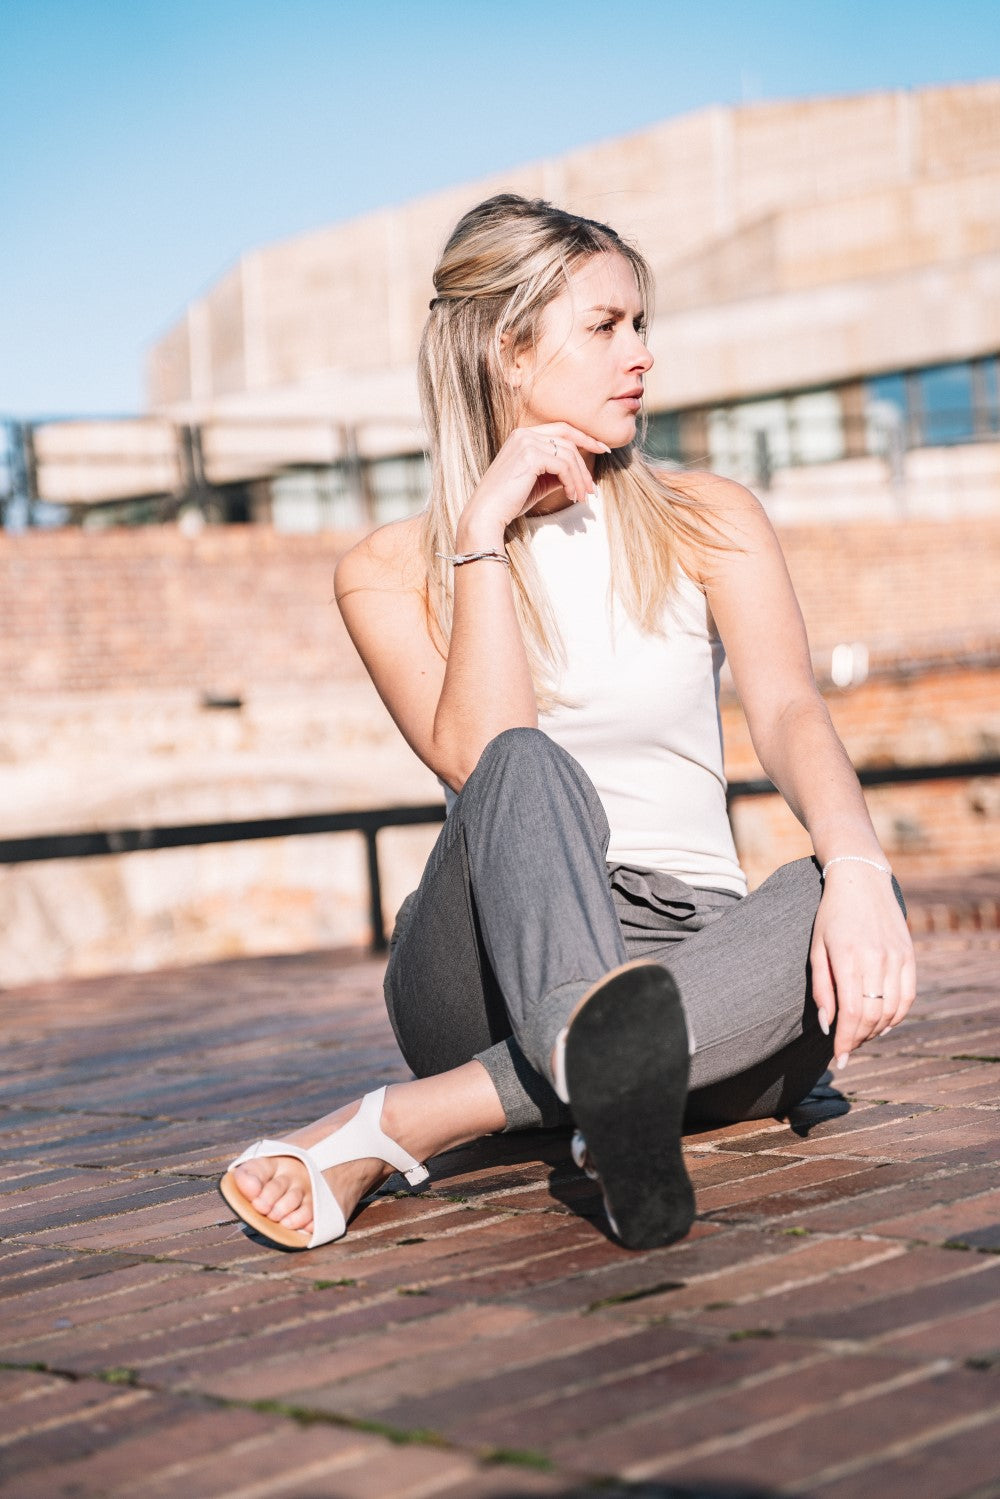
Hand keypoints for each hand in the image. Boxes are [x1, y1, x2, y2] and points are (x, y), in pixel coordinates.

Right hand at [456, 423, 609, 547]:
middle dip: (585, 463)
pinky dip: (572, 482)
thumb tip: (580, 474)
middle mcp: (524, 434)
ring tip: (581, 497)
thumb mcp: (538, 483)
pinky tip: (571, 496)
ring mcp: (526, 442)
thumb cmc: (509, 502)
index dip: (585, 438)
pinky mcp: (530, 456)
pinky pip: (564, 466)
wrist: (486, 514)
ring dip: (580, 478)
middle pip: (569, 441)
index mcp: (522, 435)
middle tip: (593, 487)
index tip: (603, 448)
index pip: (562, 429)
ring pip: (569, 455)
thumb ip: (557, 473)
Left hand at [809, 864, 916, 1069]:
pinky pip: (907, 997)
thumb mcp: (816, 948)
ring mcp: (896, 957)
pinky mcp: (909, 956)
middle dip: (858, 1040)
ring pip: (892, 1011)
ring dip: (876, 1031)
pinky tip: (882, 1025)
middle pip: (873, 1016)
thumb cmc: (830, 916)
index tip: (838, 1057)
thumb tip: (827, 1025)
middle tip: (845, 1050)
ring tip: (860, 1037)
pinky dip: (896, 1017)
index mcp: (848, 957)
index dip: (846, 1040)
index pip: (852, 1013)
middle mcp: (876, 959)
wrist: (861, 880)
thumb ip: (822, 988)